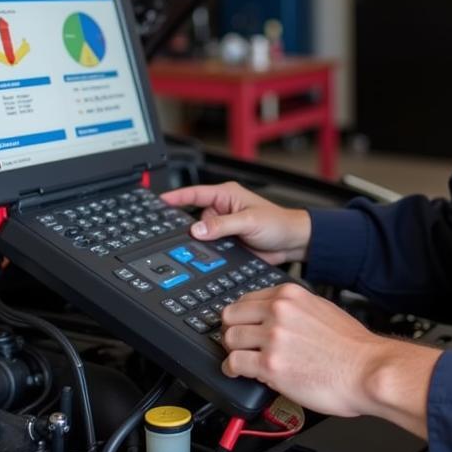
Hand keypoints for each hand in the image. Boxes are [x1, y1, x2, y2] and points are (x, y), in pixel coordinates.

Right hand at [161, 181, 310, 264]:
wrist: (292, 243)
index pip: (195, 194)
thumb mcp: (249, 221)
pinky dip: (208, 252)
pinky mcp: (228, 244)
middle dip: (188, 227)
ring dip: (201, 243)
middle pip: (194, 217)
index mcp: (226, 195)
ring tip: (202, 248)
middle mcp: (223, 209)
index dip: (176, 197)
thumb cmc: (278, 223)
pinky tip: (209, 257)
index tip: (159, 201)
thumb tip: (197, 229)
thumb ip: (222, 225)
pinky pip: (211, 248)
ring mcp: (224, 227)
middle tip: (179, 236)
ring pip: (201, 235)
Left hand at [220, 283, 441, 435]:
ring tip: (239, 359)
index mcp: (290, 296)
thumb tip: (277, 318)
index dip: (241, 315)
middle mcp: (279, 311)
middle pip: (231, 315)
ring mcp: (273, 336)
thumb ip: (295, 310)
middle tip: (236, 343)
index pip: (247, 298)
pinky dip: (232, 369)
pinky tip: (238, 372)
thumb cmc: (353, 348)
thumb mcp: (322, 310)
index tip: (241, 324)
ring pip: (230, 338)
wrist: (368, 371)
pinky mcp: (270, 364)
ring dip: (232, 351)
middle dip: (231, 331)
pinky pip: (234, 363)